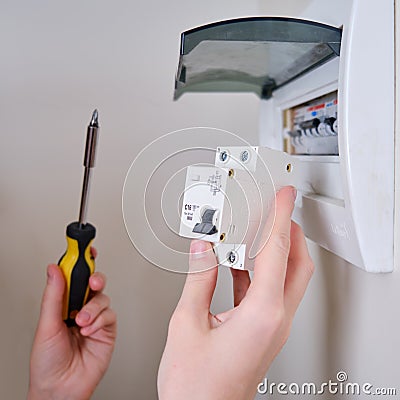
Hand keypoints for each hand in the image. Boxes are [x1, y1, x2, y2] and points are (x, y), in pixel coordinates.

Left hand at [28, 249, 116, 399]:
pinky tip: (89, 332)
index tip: (81, 244)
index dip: (79, 259)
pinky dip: (99, 322)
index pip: (73, 275)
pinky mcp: (107, 329)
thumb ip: (53, 295)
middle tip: (92, 282)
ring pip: (103, 297)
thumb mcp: (46, 325)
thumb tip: (53, 269)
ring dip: (93, 309)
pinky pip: (110, 315)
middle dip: (94, 278)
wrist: (61, 388)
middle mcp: (80, 307)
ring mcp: (95, 318)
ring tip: (81, 322)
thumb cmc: (47, 362)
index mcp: (62, 303)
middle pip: (92, 281)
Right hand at [157, 186, 313, 399]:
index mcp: (262, 314)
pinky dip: (257, 272)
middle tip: (277, 210)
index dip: (280, 218)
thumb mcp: (187, 324)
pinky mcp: (262, 331)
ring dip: (274, 252)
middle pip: (296, 265)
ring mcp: (271, 327)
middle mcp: (275, 320)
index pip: (277, 252)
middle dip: (289, 232)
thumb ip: (197, 280)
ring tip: (255, 231)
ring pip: (285, 278)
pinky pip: (267, 292)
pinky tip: (237, 262)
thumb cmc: (196, 385)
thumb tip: (202, 249)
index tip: (285, 197)